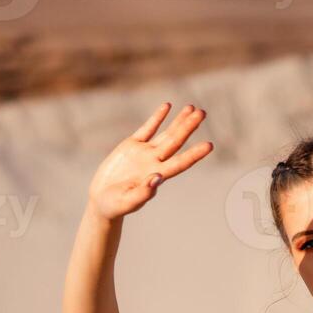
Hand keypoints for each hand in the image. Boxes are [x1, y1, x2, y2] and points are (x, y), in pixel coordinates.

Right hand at [87, 102, 213, 220]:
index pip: (181, 163)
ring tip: (193, 108)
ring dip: (179, 121)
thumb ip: (143, 193)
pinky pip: (148, 128)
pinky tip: (168, 106)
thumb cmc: (115, 205)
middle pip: (176, 142)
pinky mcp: (131, 145)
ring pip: (166, 133)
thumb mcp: (127, 202)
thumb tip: (157, 178)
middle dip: (188, 127)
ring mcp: (145, 152)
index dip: (195, 154)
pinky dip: (157, 117)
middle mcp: (154, 162)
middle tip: (202, 113)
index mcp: (157, 176)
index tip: (209, 145)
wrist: (102, 199)